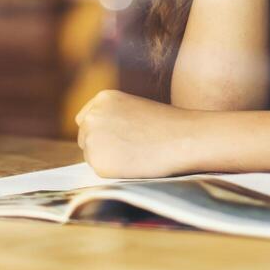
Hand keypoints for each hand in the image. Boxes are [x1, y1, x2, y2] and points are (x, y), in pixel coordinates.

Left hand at [75, 89, 201, 178]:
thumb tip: (100, 136)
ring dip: (107, 158)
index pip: (86, 119)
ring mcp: (93, 138)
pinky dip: (113, 171)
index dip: (100, 130)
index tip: (116, 138)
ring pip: (91, 155)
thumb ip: (113, 117)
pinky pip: (99, 170)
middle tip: (128, 149)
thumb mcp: (134, 108)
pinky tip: (133, 163)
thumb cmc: (167, 125)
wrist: (183, 139)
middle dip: (101, 145)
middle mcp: (93, 116)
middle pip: (85, 137)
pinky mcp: (98, 161)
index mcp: (103, 99)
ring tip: (135, 154)